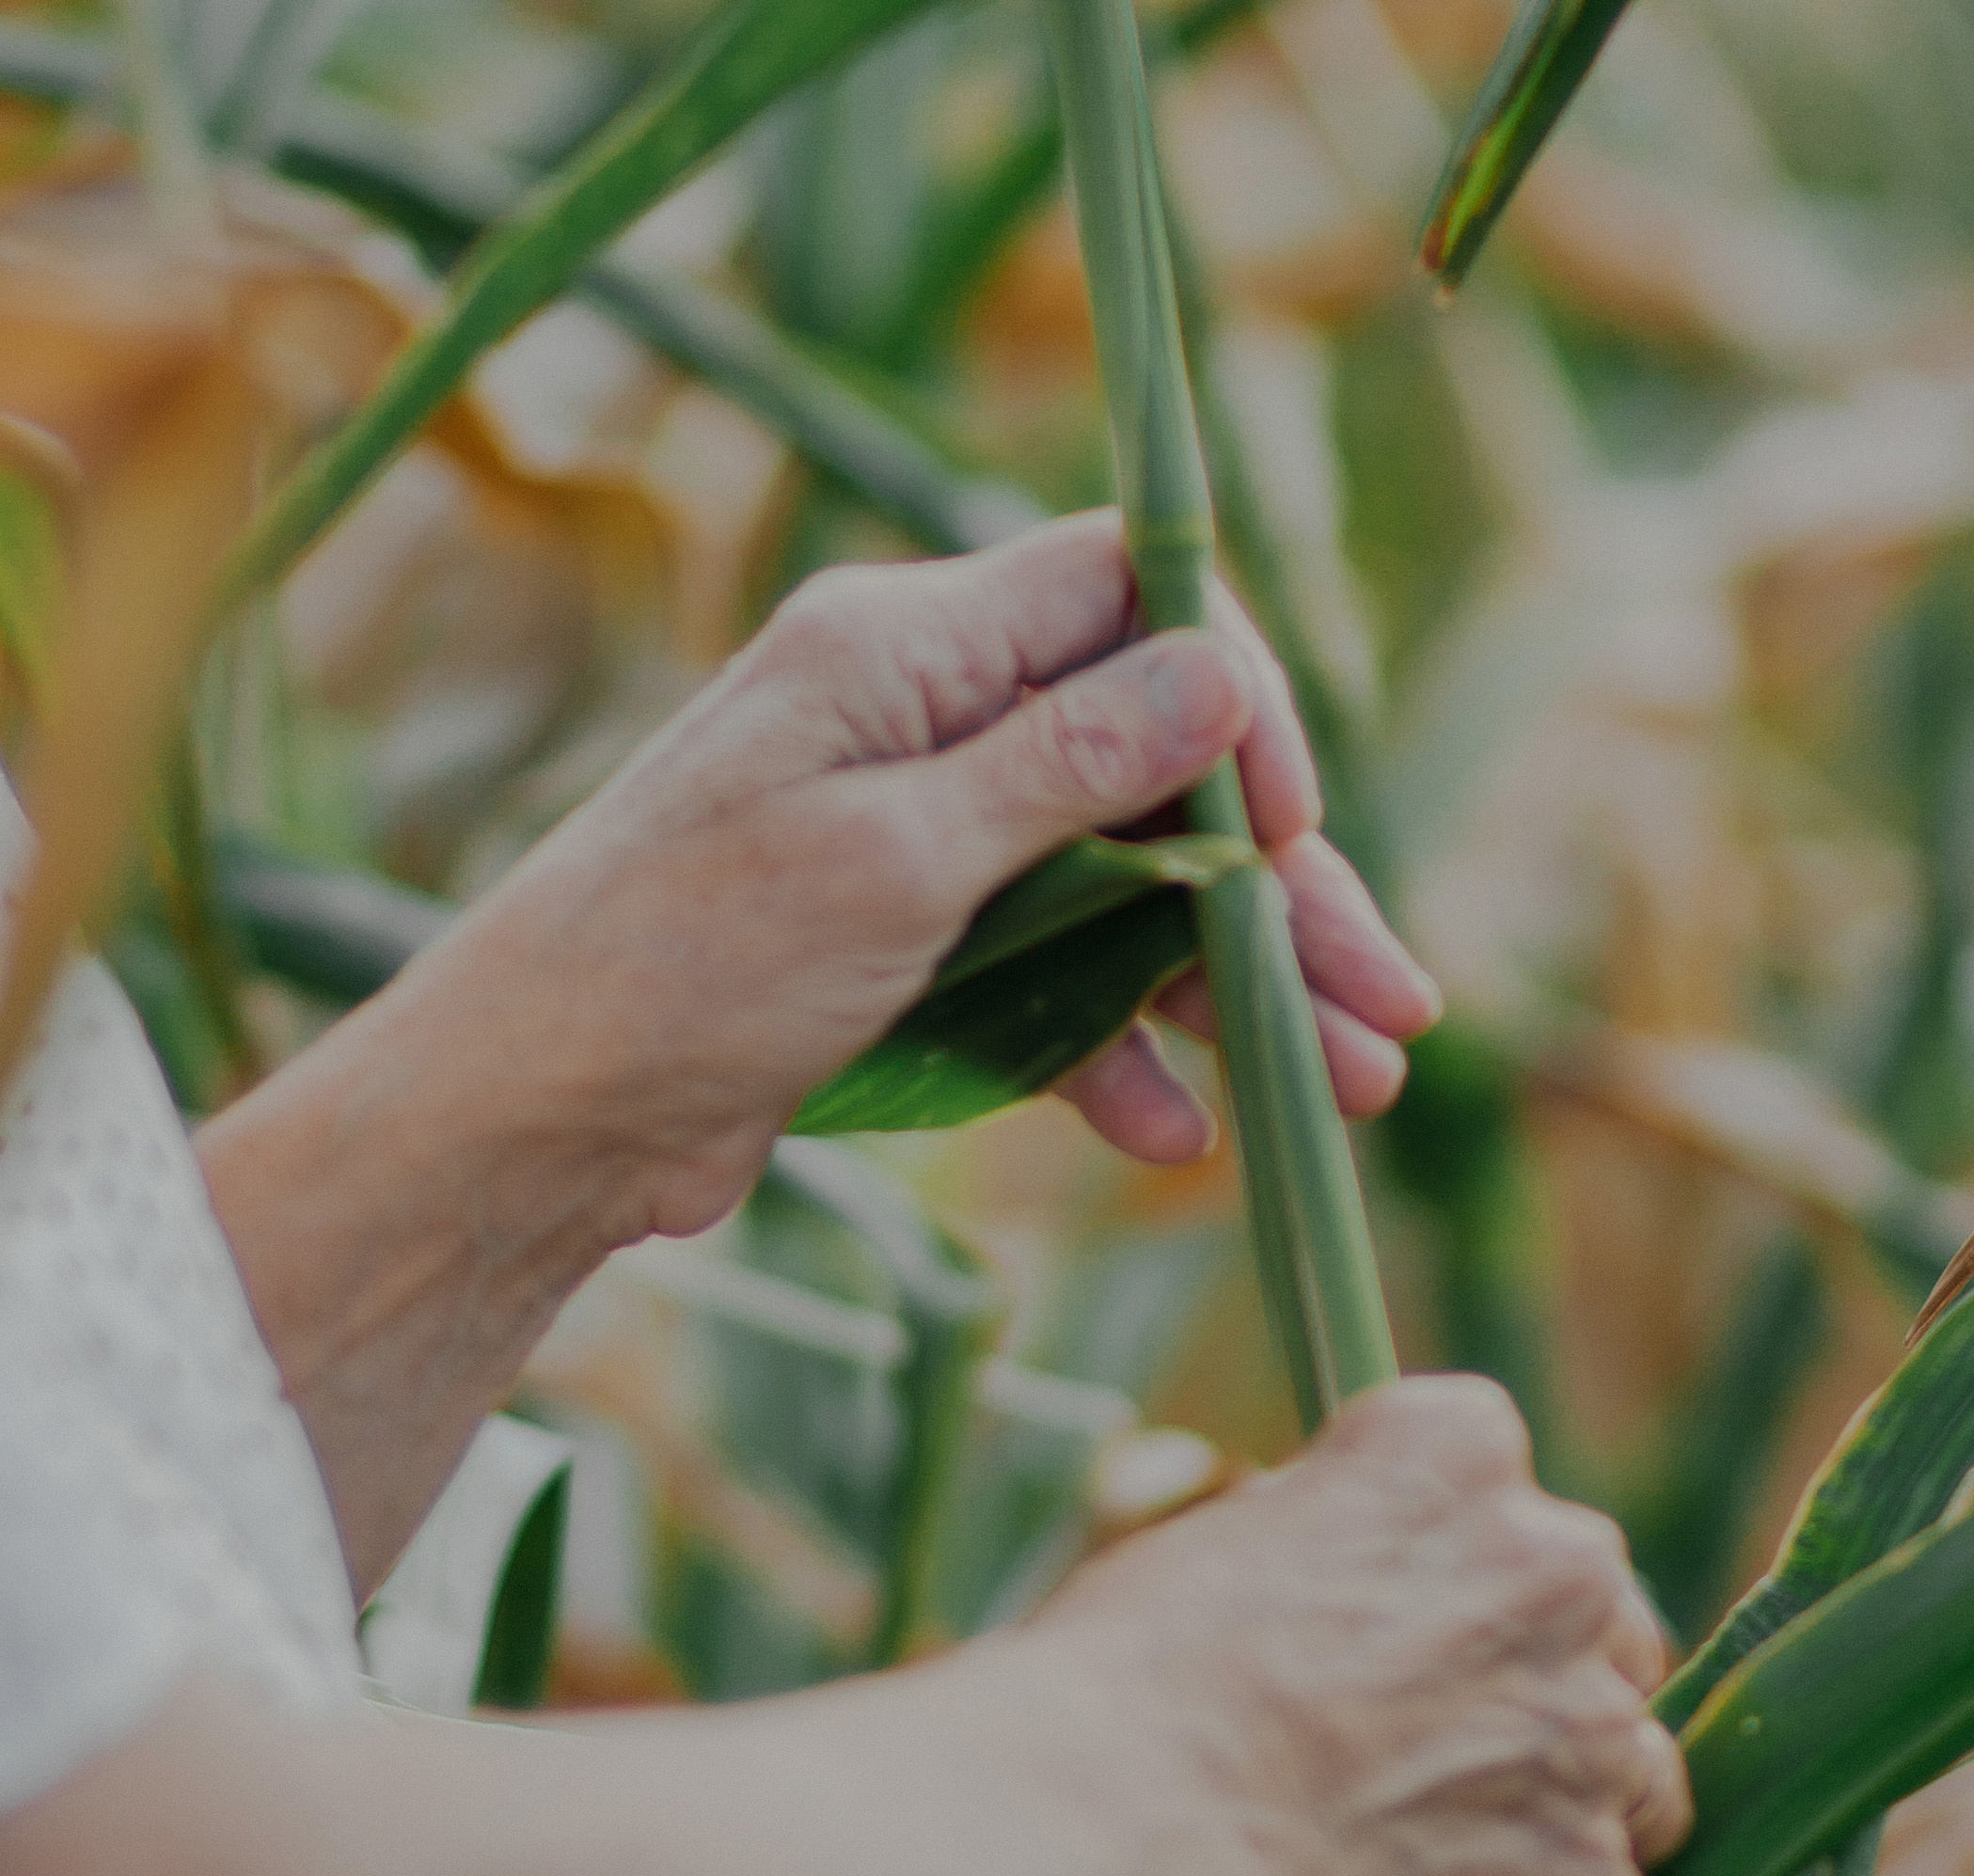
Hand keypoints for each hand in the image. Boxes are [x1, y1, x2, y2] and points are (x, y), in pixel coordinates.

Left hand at [417, 507, 1437, 1231]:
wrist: (538, 1115)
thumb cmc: (684, 962)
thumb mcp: (894, 858)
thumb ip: (1066, 769)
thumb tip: (1217, 674)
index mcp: (906, 650)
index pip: (1127, 599)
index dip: (1238, 704)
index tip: (1297, 832)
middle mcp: (920, 726)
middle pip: (1153, 771)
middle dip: (1278, 893)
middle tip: (1393, 1010)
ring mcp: (913, 843)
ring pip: (1121, 892)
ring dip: (1230, 991)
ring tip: (1345, 1089)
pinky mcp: (898, 955)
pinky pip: (1048, 985)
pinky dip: (1116, 1054)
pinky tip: (1178, 1136)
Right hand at [1038, 1376, 1691, 1875]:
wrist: (1104, 1824)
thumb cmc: (1120, 1684)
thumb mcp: (1230, 1543)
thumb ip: (1341, 1550)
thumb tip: (1356, 1604)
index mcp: (1456, 1450)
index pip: (1510, 1497)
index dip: (1464, 1587)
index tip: (1406, 1643)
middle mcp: (1555, 1566)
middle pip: (1606, 1636)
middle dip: (1539, 1704)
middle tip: (1434, 1774)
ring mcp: (1584, 1727)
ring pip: (1636, 1780)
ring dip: (1563, 1828)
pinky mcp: (1576, 1872)